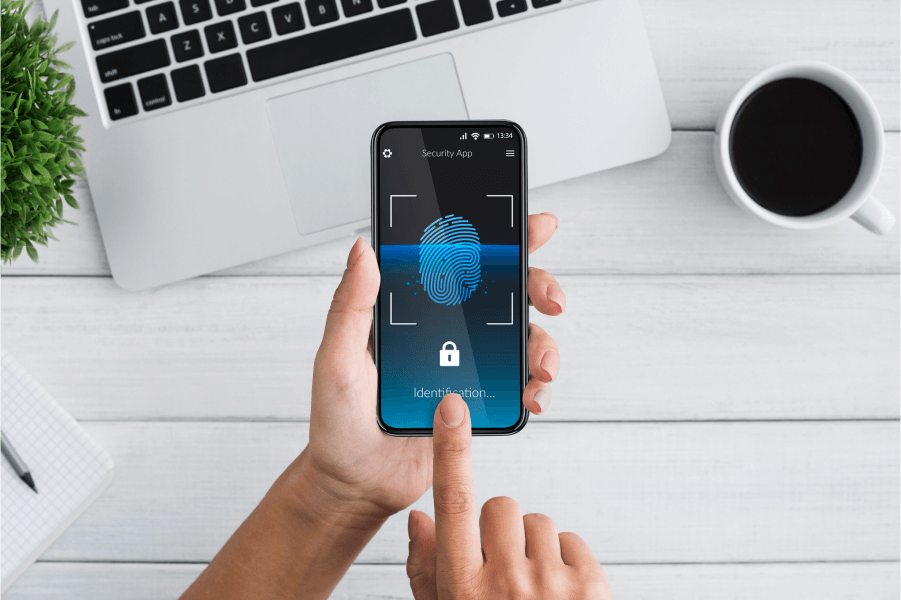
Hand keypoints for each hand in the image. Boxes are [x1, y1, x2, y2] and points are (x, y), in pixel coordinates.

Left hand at [301, 213, 564, 519]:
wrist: (355, 485)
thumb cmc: (337, 422)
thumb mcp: (335, 358)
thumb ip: (351, 305)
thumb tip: (364, 248)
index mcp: (414, 312)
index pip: (461, 263)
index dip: (501, 240)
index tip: (535, 226)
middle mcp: (446, 333)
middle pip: (505, 295)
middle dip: (538, 288)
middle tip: (550, 300)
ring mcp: (466, 367)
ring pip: (521, 341)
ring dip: (543, 346)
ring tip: (540, 367)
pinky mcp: (478, 402)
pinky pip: (517, 387)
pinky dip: (533, 387)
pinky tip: (531, 395)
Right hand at [406, 394, 609, 599]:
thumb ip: (425, 571)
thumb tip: (419, 518)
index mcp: (463, 589)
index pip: (453, 504)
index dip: (450, 450)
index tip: (451, 409)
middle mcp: (506, 584)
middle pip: (500, 507)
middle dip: (498, 528)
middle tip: (500, 566)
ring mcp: (552, 586)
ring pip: (538, 521)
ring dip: (533, 545)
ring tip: (531, 587)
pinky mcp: (593, 587)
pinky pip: (572, 540)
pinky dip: (564, 559)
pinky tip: (557, 593)